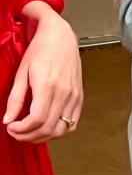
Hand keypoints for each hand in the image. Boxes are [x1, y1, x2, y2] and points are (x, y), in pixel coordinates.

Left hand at [4, 5, 82, 142]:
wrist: (61, 37)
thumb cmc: (41, 50)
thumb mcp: (21, 72)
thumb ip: (15, 98)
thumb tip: (8, 119)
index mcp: (48, 85)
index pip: (36, 119)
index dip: (21, 129)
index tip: (10, 127)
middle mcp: (65, 92)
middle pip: (48, 127)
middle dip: (28, 136)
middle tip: (15, 132)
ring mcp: (75, 95)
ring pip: (61, 129)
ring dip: (43, 137)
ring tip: (29, 133)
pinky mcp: (80, 97)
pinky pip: (72, 123)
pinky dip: (59, 131)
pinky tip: (47, 127)